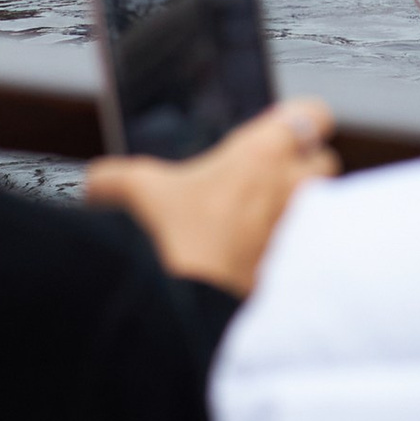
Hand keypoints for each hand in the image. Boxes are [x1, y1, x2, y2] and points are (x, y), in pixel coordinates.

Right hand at [83, 100, 337, 297]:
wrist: (192, 307)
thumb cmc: (175, 242)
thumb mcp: (136, 191)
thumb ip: (115, 177)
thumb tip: (96, 182)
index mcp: (262, 152)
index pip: (313, 113)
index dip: (302, 119)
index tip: (286, 130)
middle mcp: (293, 183)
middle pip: (323, 158)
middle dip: (302, 167)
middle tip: (269, 180)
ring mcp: (303, 225)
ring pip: (324, 202)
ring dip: (304, 206)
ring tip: (270, 220)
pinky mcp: (302, 263)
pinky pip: (314, 244)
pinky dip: (297, 246)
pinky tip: (267, 255)